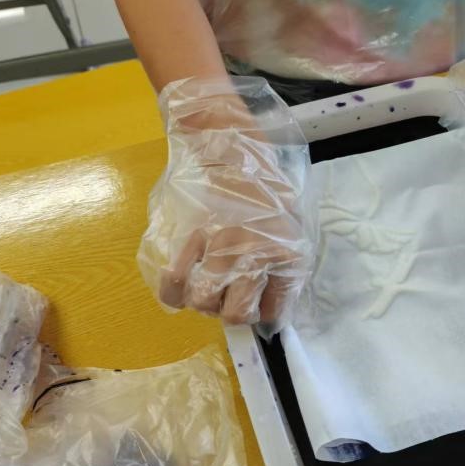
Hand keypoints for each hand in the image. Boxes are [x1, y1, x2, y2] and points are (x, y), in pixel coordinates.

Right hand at [138, 77, 313, 331]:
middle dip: (230, 311)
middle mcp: (254, 255)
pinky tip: (178, 286)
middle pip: (235, 314)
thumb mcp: (292, 227)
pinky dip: (173, 292)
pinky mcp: (187, 237)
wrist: (230, 151)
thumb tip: (272, 306)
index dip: (265, 313)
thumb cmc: (265, 191)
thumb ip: (284, 266)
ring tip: (207, 285)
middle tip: (229, 297)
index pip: (276, 311)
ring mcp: (218, 247)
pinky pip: (173, 281)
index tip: (258, 304)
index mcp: (286, 254)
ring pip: (202, 302)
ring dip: (204, 301)